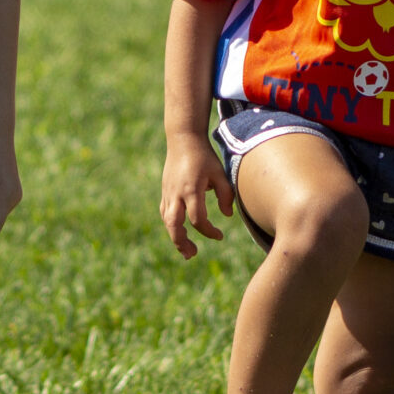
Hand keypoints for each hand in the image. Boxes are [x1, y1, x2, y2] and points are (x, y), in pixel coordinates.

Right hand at [161, 134, 236, 258]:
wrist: (183, 140)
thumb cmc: (204, 157)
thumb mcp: (219, 173)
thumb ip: (226, 194)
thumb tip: (228, 215)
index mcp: (191, 190)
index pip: (197, 219)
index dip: (208, 231)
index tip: (219, 235)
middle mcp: (177, 194)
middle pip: (174, 224)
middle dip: (182, 242)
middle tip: (193, 254)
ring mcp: (168, 193)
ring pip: (167, 220)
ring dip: (175, 237)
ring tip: (187, 250)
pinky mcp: (165, 191)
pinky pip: (165, 213)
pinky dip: (171, 225)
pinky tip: (179, 232)